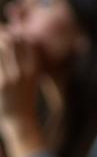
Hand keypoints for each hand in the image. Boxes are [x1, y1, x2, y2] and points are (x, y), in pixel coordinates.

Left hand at [0, 30, 42, 156]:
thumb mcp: (31, 81)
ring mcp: (11, 78)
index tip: (5, 33)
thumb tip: (20, 50)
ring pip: (2, 50)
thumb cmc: (23, 101)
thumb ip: (27, 65)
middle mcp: (24, 71)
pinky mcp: (1, 85)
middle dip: (1, 36)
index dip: (13, 33)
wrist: (21, 123)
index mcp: (33, 68)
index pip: (25, 41)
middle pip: (11, 42)